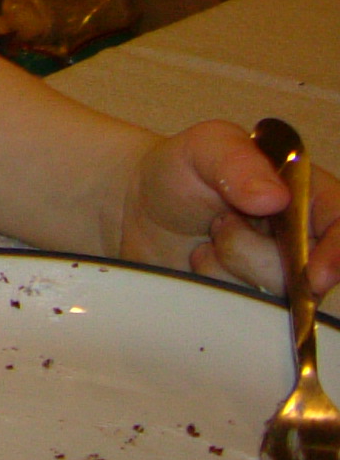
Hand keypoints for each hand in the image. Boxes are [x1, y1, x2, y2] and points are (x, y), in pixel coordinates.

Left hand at [119, 119, 339, 297]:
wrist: (139, 209)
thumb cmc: (181, 173)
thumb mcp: (203, 148)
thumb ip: (236, 159)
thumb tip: (274, 196)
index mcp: (307, 194)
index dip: (338, 252)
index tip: (315, 275)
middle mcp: (304, 238)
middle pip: (308, 272)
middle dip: (251, 252)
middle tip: (218, 223)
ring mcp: (279, 274)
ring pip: (273, 295)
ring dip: (228, 267)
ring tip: (209, 239)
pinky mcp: (252, 300)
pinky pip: (243, 312)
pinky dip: (215, 287)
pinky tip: (201, 265)